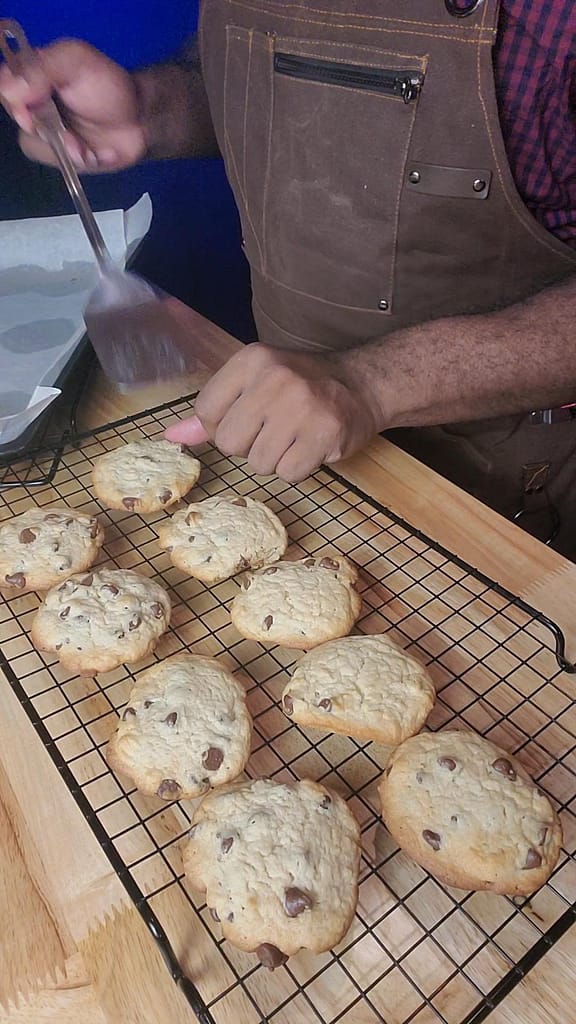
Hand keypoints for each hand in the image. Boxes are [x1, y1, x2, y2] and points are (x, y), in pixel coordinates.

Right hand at [0, 39, 144, 171]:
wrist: (140, 120)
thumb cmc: (108, 85)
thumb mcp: (76, 61)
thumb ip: (41, 68)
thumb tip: (9, 90)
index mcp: (31, 75)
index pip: (5, 88)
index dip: (16, 100)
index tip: (34, 102)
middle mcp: (32, 104)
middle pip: (19, 118)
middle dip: (46, 125)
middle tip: (68, 123)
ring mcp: (46, 133)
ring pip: (34, 145)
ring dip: (65, 147)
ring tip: (86, 143)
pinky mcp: (61, 157)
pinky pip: (58, 163)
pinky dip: (82, 160)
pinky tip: (97, 153)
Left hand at [164, 343, 378, 481]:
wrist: (362, 385)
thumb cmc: (301, 387)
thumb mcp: (255, 383)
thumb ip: (215, 410)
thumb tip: (172, 437)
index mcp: (251, 360)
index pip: (206, 412)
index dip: (223, 426)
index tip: (249, 418)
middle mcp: (275, 378)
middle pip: (229, 443)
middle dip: (248, 446)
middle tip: (275, 430)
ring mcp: (301, 406)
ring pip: (258, 463)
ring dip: (275, 459)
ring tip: (295, 437)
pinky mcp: (324, 434)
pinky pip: (288, 474)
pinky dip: (298, 469)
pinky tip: (310, 447)